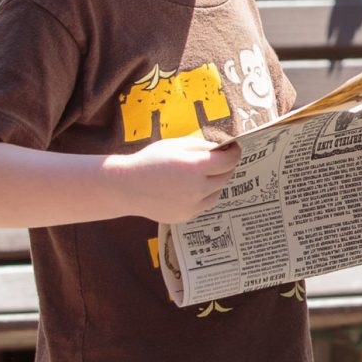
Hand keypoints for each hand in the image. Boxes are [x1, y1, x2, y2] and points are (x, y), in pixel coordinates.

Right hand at [110, 133, 242, 222]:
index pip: (228, 161)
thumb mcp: (176, 145)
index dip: (234, 153)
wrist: (127, 187)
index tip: (233, 148)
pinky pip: (204, 205)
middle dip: (225, 166)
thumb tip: (220, 150)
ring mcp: (192, 206)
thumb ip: (201, 146)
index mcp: (195, 167)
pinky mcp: (186, 216)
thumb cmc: (150, 161)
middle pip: (225, 177)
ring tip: (202, 174)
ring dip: (215, 182)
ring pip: (217, 193)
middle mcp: (197, 189)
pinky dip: (203, 196)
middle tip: (219, 159)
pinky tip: (190, 188)